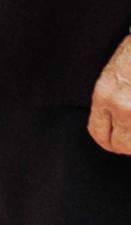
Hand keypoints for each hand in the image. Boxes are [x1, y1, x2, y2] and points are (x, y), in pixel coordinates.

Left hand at [93, 36, 130, 157]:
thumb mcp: (110, 77)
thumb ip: (108, 102)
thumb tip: (113, 124)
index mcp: (103, 95)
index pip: (98, 132)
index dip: (107, 142)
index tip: (113, 143)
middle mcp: (121, 105)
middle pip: (120, 144)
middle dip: (125, 147)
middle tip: (129, 144)